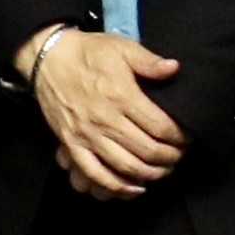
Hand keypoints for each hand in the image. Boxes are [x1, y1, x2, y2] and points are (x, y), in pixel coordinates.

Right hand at [27, 27, 187, 195]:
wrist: (47, 58)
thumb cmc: (88, 52)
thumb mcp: (121, 47)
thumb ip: (149, 61)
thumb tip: (175, 69)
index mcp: (122, 96)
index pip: (161, 127)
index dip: (180, 137)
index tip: (187, 138)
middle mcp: (106, 119)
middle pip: (148, 151)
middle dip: (171, 157)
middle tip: (179, 155)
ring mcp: (87, 134)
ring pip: (126, 165)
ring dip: (151, 173)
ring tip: (163, 169)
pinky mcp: (72, 143)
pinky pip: (95, 172)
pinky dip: (116, 185)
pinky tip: (134, 187)